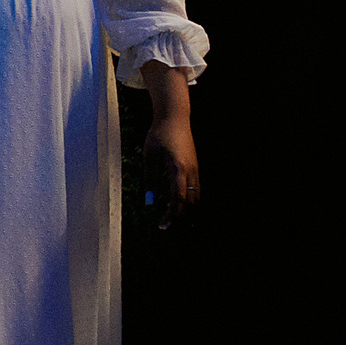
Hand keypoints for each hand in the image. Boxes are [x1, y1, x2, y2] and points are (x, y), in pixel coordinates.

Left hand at [140, 62, 198, 229]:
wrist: (175, 117)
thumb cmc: (158, 134)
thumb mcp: (149, 155)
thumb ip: (150, 177)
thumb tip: (150, 200)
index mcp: (178, 168)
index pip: (177, 199)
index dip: (171, 214)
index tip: (162, 225)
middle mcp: (190, 171)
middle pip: (189, 202)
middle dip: (178, 217)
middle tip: (165, 227)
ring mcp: (195, 169)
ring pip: (195, 197)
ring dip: (187, 211)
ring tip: (176, 223)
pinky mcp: (195, 167)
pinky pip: (196, 189)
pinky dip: (191, 201)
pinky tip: (183, 208)